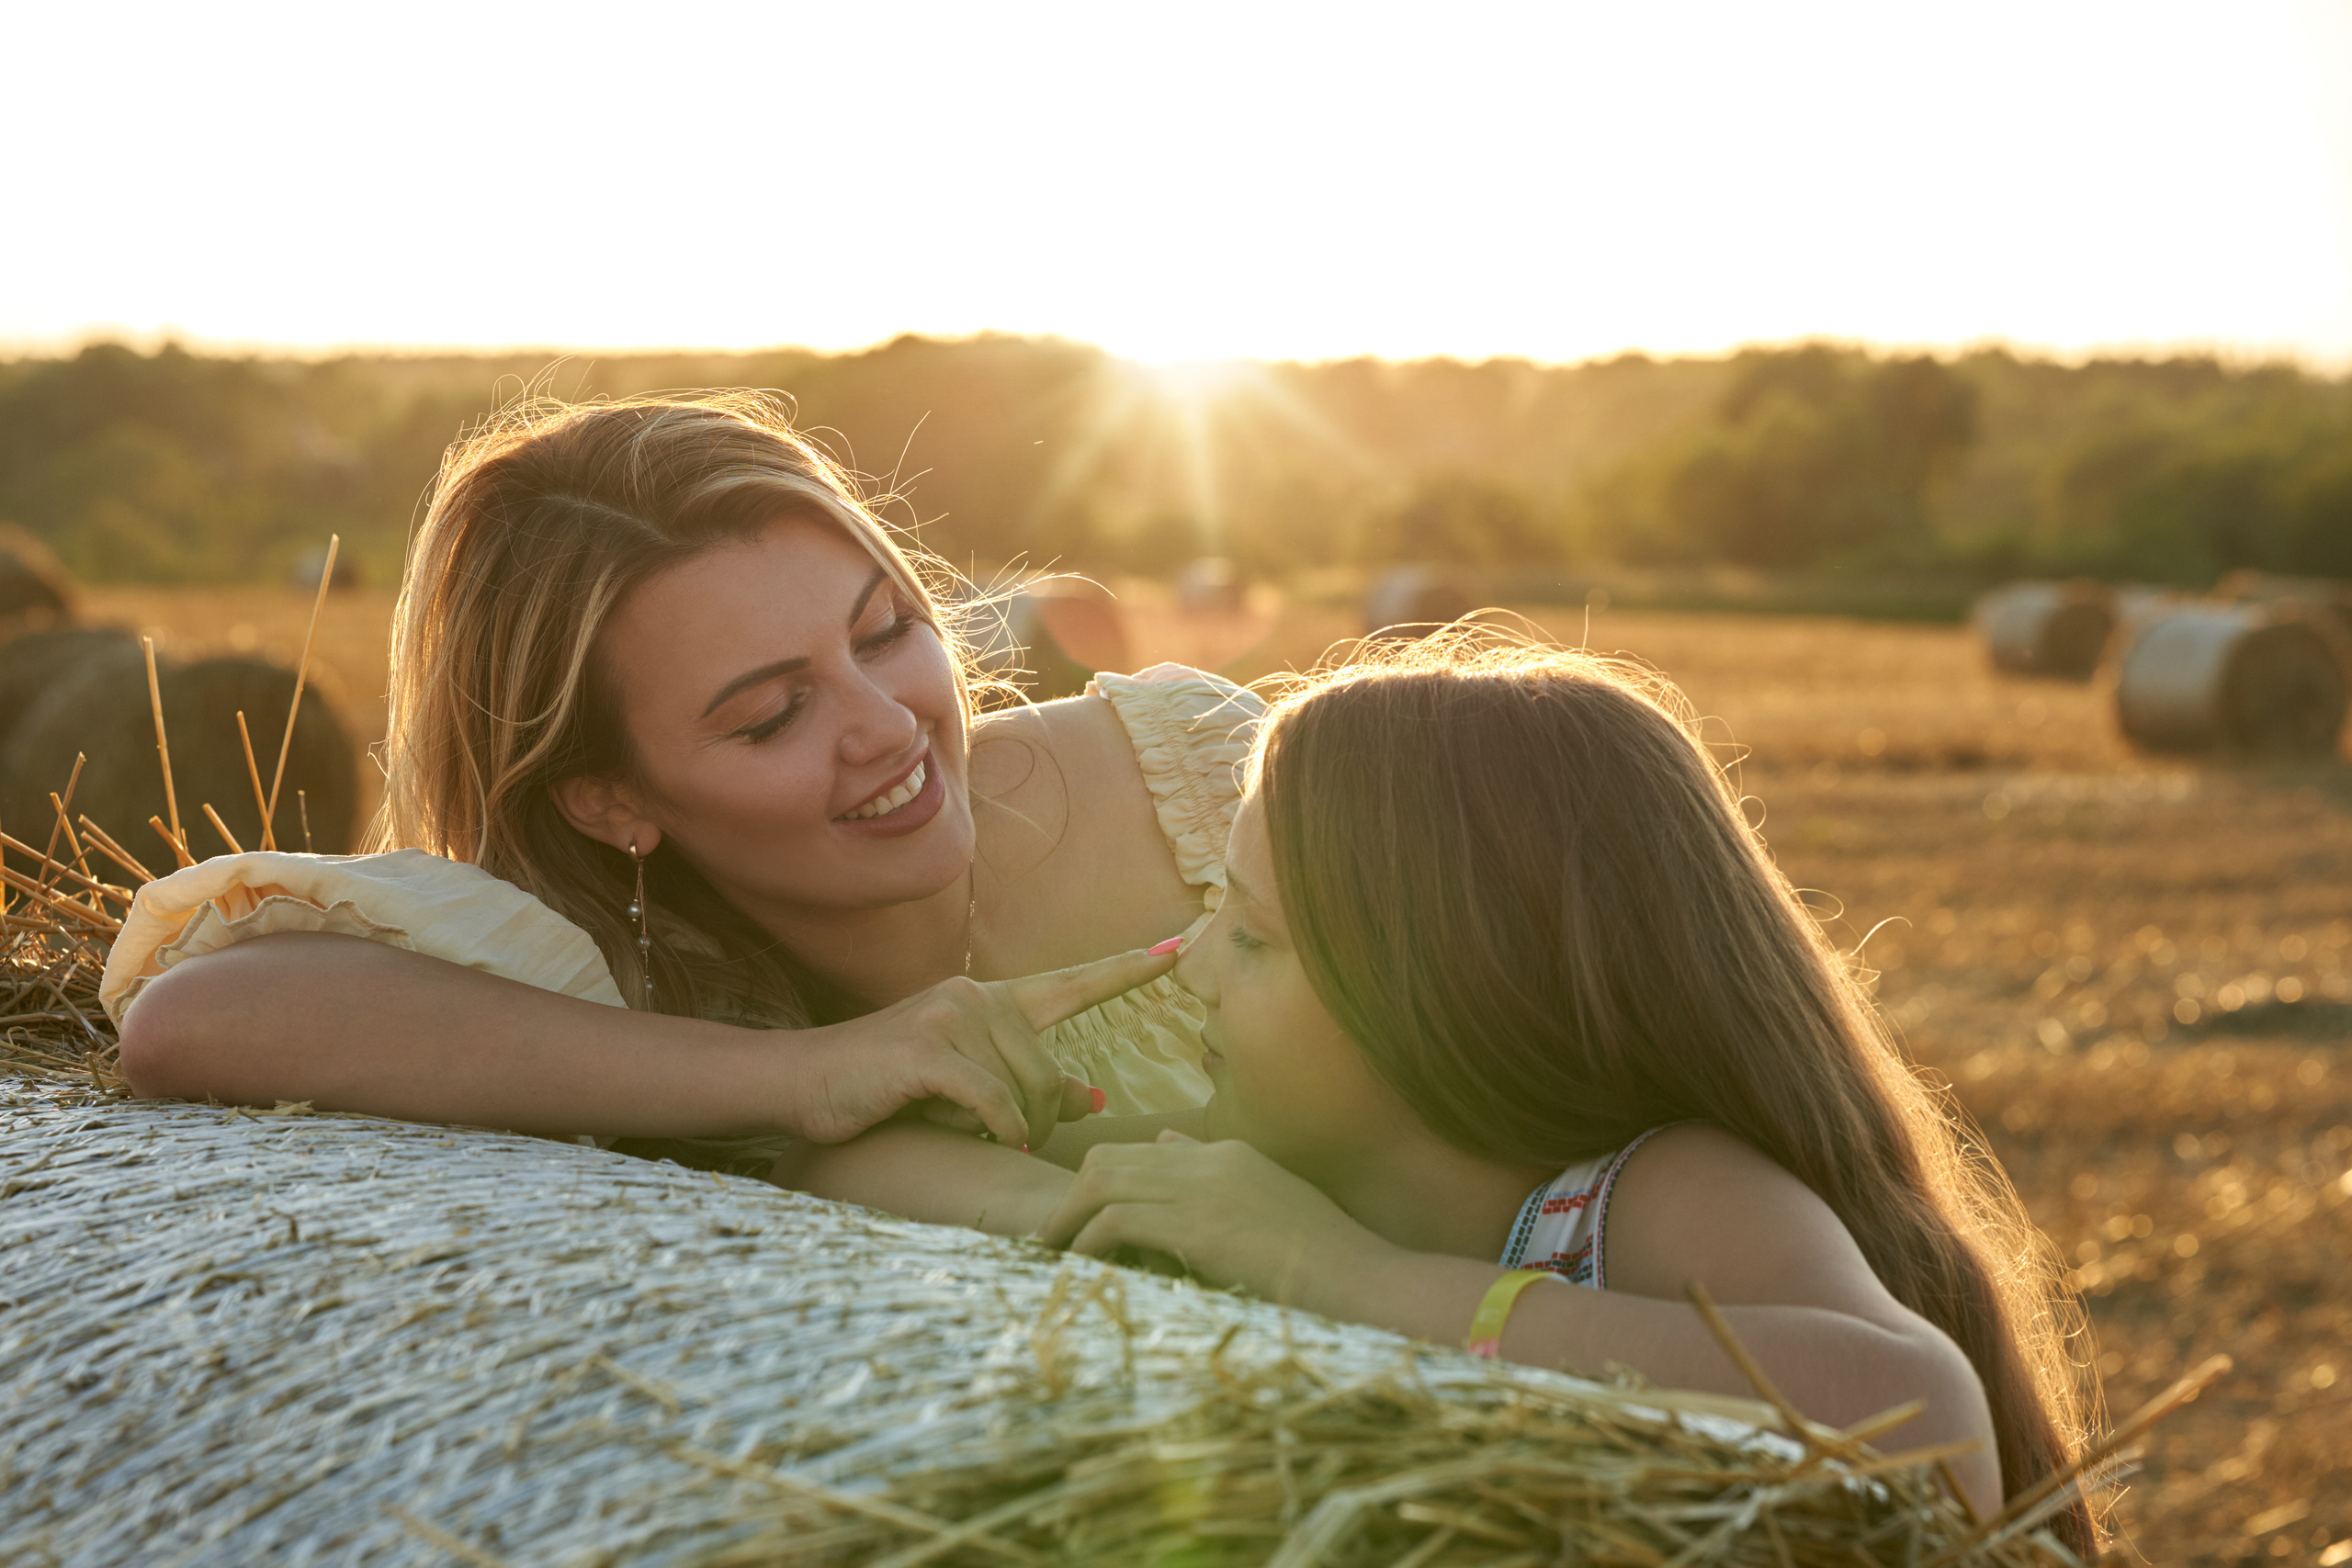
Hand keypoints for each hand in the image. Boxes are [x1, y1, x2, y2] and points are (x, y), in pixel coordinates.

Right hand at [785, 947, 1176, 1147]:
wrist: (804, 1082)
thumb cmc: (887, 1088)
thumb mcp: (965, 1085)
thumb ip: (1030, 1085)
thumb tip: (1094, 1097)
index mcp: (991, 1002)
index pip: (1072, 983)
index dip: (1126, 972)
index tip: (1178, 953)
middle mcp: (976, 998)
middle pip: (1052, 1071)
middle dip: (1042, 1119)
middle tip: (1008, 1138)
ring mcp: (950, 1019)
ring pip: (1026, 1089)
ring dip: (1012, 1127)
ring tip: (975, 1134)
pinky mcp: (926, 1051)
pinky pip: (991, 1098)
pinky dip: (998, 1125)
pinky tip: (993, 1137)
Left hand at [1035, 1132, 1393, 1301]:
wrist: (1360, 1280)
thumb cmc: (1322, 1258)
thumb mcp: (1270, 1204)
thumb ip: (1218, 1176)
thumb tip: (1167, 1147)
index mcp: (1226, 1154)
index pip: (1140, 1153)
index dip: (1100, 1185)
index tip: (1078, 1222)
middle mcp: (1209, 1160)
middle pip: (1108, 1159)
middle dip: (1070, 1199)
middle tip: (1049, 1240)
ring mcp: (1203, 1188)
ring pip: (1102, 1182)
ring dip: (1068, 1220)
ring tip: (1050, 1257)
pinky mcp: (1197, 1226)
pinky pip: (1116, 1221)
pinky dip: (1087, 1243)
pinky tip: (1078, 1270)